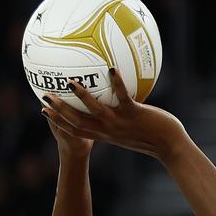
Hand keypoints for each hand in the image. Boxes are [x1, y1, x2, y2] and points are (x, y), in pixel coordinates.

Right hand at [42, 70, 187, 160]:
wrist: (170, 147)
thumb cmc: (153, 137)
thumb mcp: (131, 130)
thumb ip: (119, 119)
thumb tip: (114, 103)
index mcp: (106, 135)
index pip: (77, 130)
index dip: (59, 121)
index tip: (45, 110)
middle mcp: (109, 131)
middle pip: (78, 121)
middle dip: (60, 109)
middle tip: (45, 96)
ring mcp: (121, 123)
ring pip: (96, 110)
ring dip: (82, 96)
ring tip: (70, 82)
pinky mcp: (135, 114)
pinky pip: (123, 96)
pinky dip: (117, 83)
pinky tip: (111, 68)